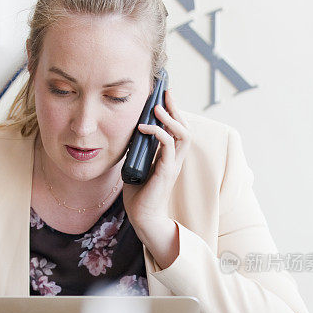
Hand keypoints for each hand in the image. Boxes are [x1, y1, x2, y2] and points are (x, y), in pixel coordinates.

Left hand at [122, 89, 190, 233]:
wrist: (142, 218)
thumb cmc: (139, 197)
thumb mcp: (135, 168)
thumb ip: (136, 153)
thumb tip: (128, 137)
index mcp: (169, 158)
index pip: (177, 130)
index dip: (173, 113)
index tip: (163, 98)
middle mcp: (175, 159)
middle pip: (184, 127)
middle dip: (175, 108)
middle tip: (165, 93)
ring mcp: (173, 165)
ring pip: (182, 134)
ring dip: (171, 118)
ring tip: (157, 108)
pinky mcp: (167, 171)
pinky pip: (168, 145)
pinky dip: (158, 132)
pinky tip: (144, 127)